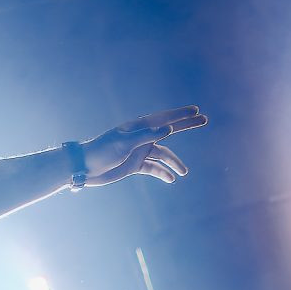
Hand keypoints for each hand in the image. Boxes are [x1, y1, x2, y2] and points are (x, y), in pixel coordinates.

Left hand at [78, 106, 205, 186]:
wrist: (85, 168)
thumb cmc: (102, 151)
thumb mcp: (124, 143)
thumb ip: (147, 135)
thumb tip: (169, 128)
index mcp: (138, 127)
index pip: (164, 118)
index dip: (181, 114)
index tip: (196, 110)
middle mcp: (141, 137)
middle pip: (169, 131)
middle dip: (186, 125)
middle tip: (205, 120)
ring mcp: (139, 151)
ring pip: (163, 154)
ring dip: (173, 162)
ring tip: (183, 172)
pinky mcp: (135, 165)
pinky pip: (153, 168)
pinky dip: (162, 172)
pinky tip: (170, 179)